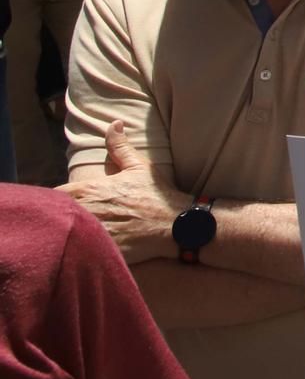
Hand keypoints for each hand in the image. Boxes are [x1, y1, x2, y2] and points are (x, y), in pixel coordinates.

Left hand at [57, 121, 181, 261]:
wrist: (178, 226)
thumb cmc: (157, 196)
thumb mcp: (139, 167)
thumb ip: (119, 146)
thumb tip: (114, 123)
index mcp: (90, 189)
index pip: (53, 195)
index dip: (52, 201)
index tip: (58, 204)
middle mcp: (87, 210)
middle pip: (52, 216)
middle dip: (55, 217)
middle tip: (62, 221)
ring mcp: (92, 232)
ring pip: (61, 235)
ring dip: (63, 235)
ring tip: (70, 237)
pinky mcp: (99, 251)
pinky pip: (76, 254)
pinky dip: (75, 252)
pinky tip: (82, 252)